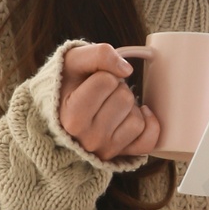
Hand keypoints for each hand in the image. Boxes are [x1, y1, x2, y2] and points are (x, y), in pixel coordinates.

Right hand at [57, 43, 160, 160]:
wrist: (60, 112)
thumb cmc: (67, 83)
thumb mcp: (74, 60)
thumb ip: (99, 54)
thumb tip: (127, 70)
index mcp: (70, 116)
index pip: (106, 81)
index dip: (103, 74)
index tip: (91, 81)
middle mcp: (87, 139)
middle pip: (124, 98)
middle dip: (117, 88)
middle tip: (102, 93)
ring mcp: (104, 150)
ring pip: (137, 119)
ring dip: (129, 106)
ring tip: (110, 106)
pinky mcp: (120, 155)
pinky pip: (148, 140)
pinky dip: (148, 124)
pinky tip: (137, 114)